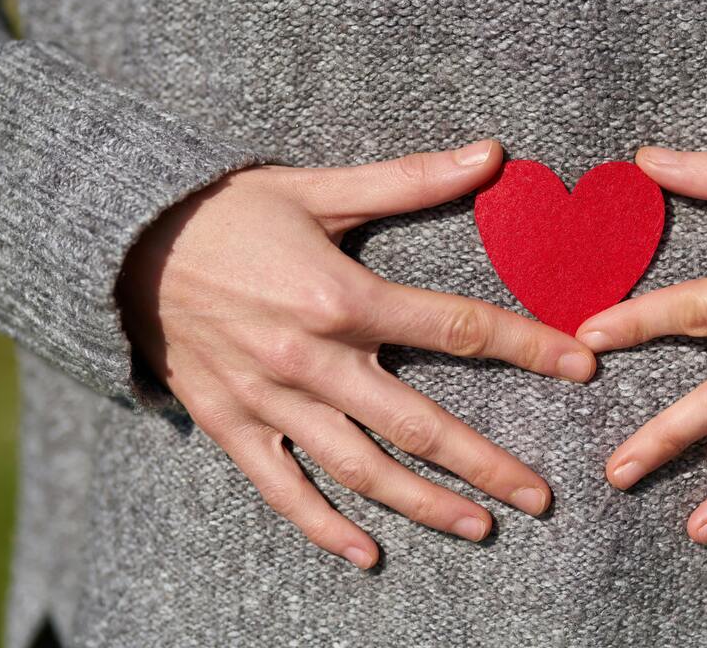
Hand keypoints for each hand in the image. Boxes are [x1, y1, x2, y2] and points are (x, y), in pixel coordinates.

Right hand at [117, 139, 596, 568]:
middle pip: (419, 423)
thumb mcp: (318, 188)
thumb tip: (492, 153)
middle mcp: (313, 359)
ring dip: (424, 504)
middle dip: (486, 463)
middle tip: (541, 497)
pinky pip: (284, 489)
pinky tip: (368, 553)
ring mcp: (272, 401)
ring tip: (480, 527)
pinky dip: (323, 527)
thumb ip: (409, 181)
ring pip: (361, 468)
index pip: (457, 328)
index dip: (526, 347)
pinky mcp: (234, 425)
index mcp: (343, 297)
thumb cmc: (230, 212)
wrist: (125, 244)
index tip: (581, 367)